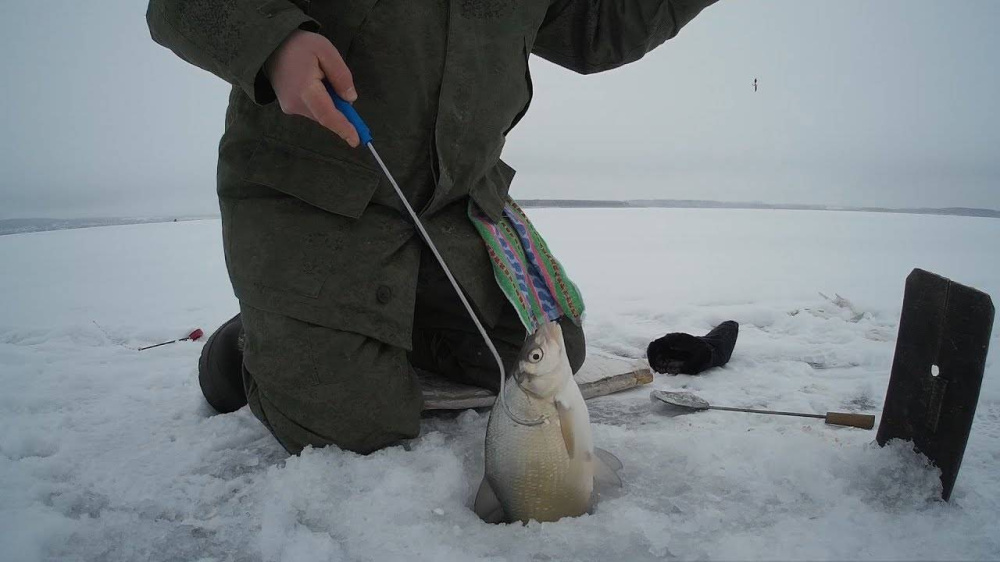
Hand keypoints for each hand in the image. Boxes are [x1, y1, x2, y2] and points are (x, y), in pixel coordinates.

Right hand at [264, 30, 359, 146]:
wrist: (270, 46)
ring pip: (320, 113)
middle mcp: (295, 103)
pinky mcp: (289, 108)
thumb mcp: (325, 50)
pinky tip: (315, 83)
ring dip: (330, 102)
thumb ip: (340, 74)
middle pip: (326, 116)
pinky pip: (313, 110)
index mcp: (305, 89)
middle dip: (340, 109)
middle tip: (340, 88)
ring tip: (321, 76)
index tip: (356, 140)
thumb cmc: (299, 45)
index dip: (343, 128)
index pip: (327, 115)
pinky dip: (321, 102)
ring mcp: (290, 107)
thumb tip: (351, 99)